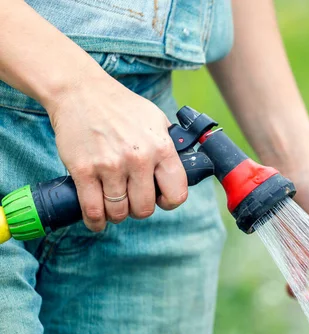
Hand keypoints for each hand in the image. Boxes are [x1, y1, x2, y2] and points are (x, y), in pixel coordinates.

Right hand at [46, 75, 187, 231]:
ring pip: (118, 212)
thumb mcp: (156, 120)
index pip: (177, 193)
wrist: (81, 92)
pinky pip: (92, 210)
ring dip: (116, 214)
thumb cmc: (121, 107)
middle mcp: (138, 159)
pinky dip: (95, 221)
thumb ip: (169, 146)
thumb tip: (182, 168)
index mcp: (161, 148)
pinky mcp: (83, 170)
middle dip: (139, 209)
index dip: (169, 202)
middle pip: (144, 209)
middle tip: (132, 200)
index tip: (160, 200)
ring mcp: (110, 166)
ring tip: (114, 204)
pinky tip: (97, 219)